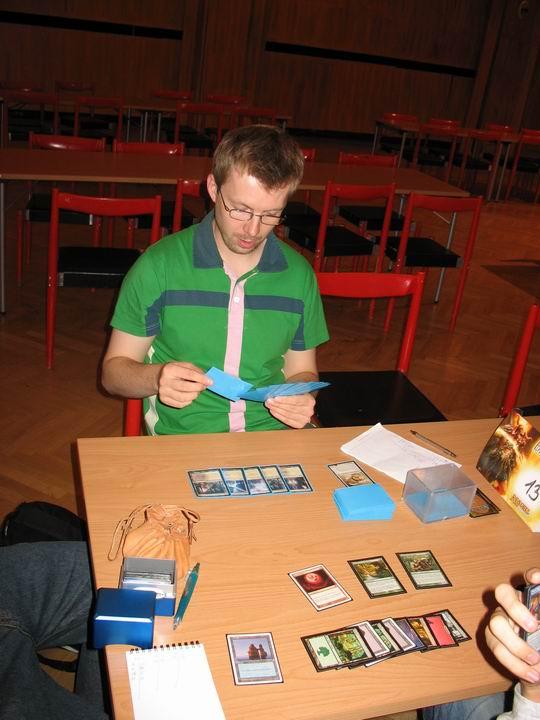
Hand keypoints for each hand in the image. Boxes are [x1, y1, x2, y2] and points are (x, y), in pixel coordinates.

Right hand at [157, 362, 211, 408]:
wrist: (157, 377)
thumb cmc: (174, 370)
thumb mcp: (183, 365)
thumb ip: (195, 370)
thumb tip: (206, 378)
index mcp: (170, 369)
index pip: (189, 374)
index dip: (201, 379)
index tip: (210, 382)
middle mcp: (165, 381)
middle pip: (186, 388)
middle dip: (198, 388)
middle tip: (203, 387)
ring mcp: (163, 392)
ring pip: (184, 398)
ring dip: (194, 395)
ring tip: (196, 391)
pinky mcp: (163, 400)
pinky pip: (180, 404)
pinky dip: (188, 401)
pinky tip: (188, 396)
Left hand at [265, 392, 315, 428]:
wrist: (302, 401)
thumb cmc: (297, 392)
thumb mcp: (295, 387)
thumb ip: (288, 389)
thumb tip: (275, 391)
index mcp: (310, 400)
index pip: (296, 400)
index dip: (285, 400)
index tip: (275, 398)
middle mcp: (309, 411)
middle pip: (291, 408)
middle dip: (278, 405)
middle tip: (268, 401)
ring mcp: (305, 419)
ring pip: (288, 415)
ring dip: (277, 410)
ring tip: (269, 405)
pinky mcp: (299, 425)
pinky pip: (287, 421)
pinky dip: (279, 416)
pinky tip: (272, 411)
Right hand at [485, 568, 539, 700]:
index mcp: (531, 598)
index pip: (531, 578)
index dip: (533, 576)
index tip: (536, 580)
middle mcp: (512, 603)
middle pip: (502, 592)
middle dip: (516, 609)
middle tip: (534, 627)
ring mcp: (500, 620)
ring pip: (496, 624)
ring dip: (517, 646)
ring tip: (535, 661)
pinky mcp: (493, 639)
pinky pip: (497, 648)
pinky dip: (515, 664)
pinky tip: (532, 673)